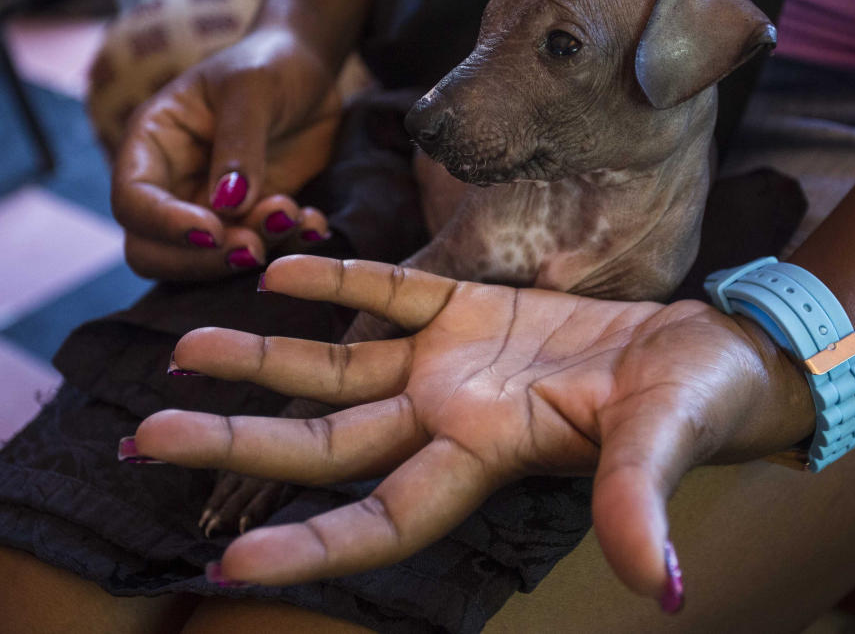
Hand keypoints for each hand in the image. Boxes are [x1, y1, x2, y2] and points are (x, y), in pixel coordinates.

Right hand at [111, 28, 340, 279]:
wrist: (309, 70)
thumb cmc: (269, 64)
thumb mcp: (252, 87)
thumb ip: (239, 144)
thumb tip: (226, 205)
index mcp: (152, 143)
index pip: (132, 201)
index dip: (164, 225)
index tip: (212, 232)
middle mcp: (171, 184)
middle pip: (152, 250)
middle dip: (202, 260)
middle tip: (255, 247)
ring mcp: (209, 208)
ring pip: (206, 262)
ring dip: (252, 251)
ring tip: (295, 215)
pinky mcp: (250, 220)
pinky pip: (260, 251)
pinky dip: (287, 248)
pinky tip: (314, 223)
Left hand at [134, 255, 812, 604]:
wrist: (710, 352)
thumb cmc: (695, 403)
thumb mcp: (665, 444)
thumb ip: (639, 501)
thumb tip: (657, 583)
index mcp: (485, 456)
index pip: (383, 514)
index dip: (310, 546)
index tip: (225, 569)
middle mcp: (450, 417)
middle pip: (326, 442)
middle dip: (240, 443)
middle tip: (144, 436)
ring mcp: (453, 362)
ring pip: (338, 369)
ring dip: (263, 361)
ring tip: (184, 349)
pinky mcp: (471, 308)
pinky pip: (389, 292)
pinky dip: (337, 283)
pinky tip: (279, 270)